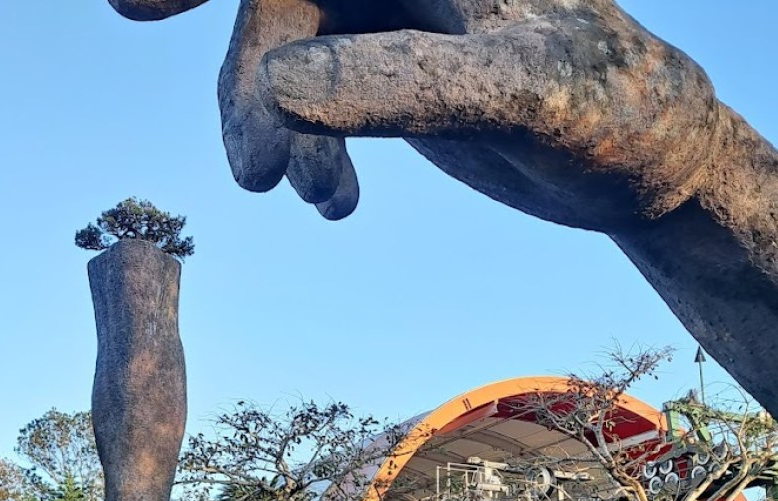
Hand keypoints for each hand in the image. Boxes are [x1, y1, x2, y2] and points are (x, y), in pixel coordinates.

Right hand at [110, 0, 724, 231]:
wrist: (647, 160)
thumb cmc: (612, 112)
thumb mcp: (522, 95)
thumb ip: (409, 85)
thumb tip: (281, 86)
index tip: (130, 9)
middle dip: (245, 79)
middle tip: (256, 173)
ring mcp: (385, 9)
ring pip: (280, 55)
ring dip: (277, 133)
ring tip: (319, 200)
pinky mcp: (382, 62)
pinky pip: (305, 99)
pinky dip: (305, 151)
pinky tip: (336, 205)